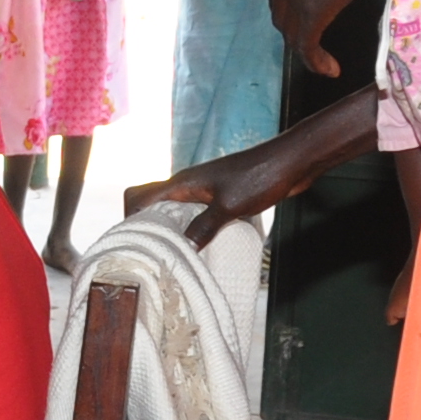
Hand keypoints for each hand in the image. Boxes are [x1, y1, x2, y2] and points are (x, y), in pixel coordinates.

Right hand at [125, 138, 302, 246]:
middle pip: (153, 205)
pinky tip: (203, 247)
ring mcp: (204, 190)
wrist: (290, 162)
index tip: (133, 243)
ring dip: (173, 231)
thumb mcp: (229, 206)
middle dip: (149, 229)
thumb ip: (203, 226)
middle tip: (153, 256)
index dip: (129, 217)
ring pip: (175, 211)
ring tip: (175, 257)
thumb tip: (181, 248)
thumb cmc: (259, 177)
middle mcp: (188, 185)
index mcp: (182, 183)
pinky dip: (194, 230)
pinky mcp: (220, 197)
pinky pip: (196, 215)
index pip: (139, 197)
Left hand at [267, 0, 419, 75]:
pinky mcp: (310, 10)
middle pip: (281, 13)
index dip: (288, 7)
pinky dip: (315, 61)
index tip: (301, 19)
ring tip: (324, 65)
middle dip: (293, 31)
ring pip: (292, 33)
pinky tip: (330, 70)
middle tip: (311, 46)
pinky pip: (306, 45)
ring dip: (307, 53)